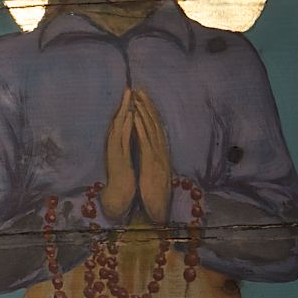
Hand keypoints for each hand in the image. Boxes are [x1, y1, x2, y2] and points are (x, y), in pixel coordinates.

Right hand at [103, 88, 134, 220]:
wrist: (118, 195)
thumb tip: (129, 135)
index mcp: (118, 145)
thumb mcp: (126, 158)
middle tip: (128, 88)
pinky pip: (122, 138)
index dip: (125, 107)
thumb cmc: (124, 177)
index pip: (121, 122)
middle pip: (117, 120)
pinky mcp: (117, 157)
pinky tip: (129, 115)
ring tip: (128, 96)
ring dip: (123, 110)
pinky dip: (126, 125)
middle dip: (123, 104)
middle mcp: (114, 145)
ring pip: (118, 126)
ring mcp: (114, 151)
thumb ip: (126, 146)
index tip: (132, 94)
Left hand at [133, 88, 171, 223]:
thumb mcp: (152, 172)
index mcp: (160, 152)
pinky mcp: (152, 163)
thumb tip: (148, 151)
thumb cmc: (153, 193)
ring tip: (137, 97)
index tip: (142, 98)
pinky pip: (146, 142)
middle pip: (155, 124)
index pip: (155, 127)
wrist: (159, 208)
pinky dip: (142, 128)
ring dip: (144, 112)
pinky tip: (136, 117)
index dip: (149, 112)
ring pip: (151, 129)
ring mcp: (158, 156)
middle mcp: (161, 151)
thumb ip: (150, 160)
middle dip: (147, 105)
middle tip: (139, 89)